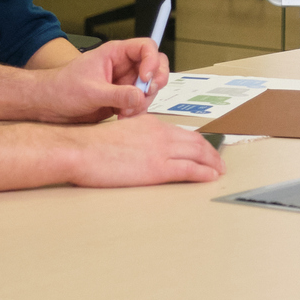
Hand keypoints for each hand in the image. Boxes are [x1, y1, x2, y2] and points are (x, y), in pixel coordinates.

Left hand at [32, 38, 168, 122]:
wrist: (48, 106)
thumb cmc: (62, 89)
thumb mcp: (91, 91)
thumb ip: (118, 94)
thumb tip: (140, 97)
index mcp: (115, 54)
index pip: (146, 48)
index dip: (152, 61)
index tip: (146, 78)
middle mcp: (123, 66)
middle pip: (154, 68)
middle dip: (153, 84)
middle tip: (144, 96)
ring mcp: (124, 83)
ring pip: (149, 89)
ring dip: (142, 102)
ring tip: (124, 112)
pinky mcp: (121, 99)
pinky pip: (139, 103)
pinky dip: (136, 111)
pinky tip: (121, 116)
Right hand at [66, 116, 223, 186]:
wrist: (81, 150)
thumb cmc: (91, 146)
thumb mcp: (121, 133)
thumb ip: (137, 138)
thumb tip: (142, 151)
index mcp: (150, 124)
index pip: (181, 132)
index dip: (197, 142)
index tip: (204, 149)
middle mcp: (160, 133)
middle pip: (194, 141)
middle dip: (210, 152)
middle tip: (219, 161)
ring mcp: (160, 150)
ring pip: (196, 154)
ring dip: (212, 163)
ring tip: (219, 170)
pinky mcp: (157, 168)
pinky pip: (188, 169)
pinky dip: (203, 173)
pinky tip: (210, 176)